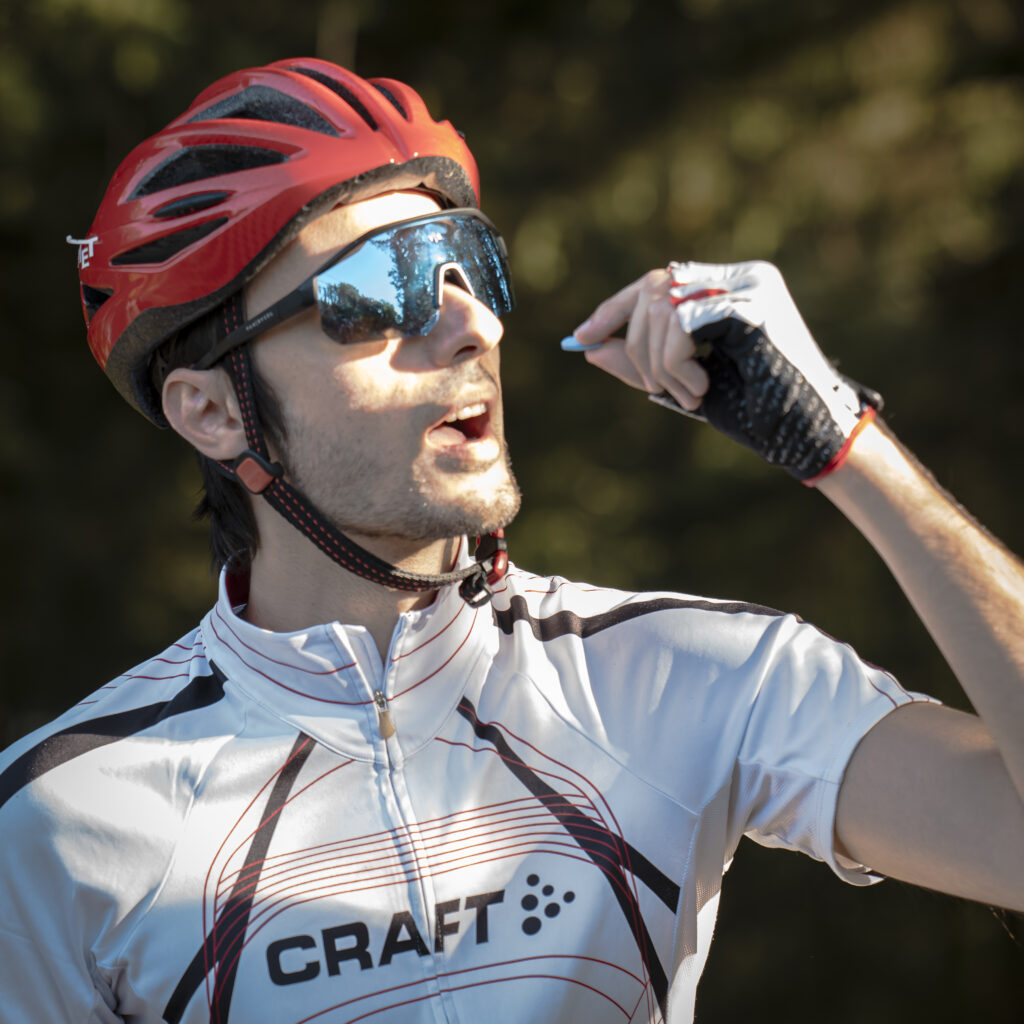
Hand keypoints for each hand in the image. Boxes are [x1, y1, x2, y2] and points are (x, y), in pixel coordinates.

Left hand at [569, 261, 880, 482]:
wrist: (805, 434)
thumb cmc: (755, 413)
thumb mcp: (684, 385)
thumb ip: (641, 363)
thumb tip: (588, 347)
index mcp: (727, 289)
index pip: (655, 284)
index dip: (614, 310)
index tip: (580, 338)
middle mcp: (740, 276)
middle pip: (651, 290)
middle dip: (635, 345)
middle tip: (654, 386)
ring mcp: (749, 284)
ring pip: (661, 308)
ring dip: (660, 364)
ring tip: (690, 395)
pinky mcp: (751, 302)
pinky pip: (679, 324)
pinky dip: (676, 365)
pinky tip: (703, 390)